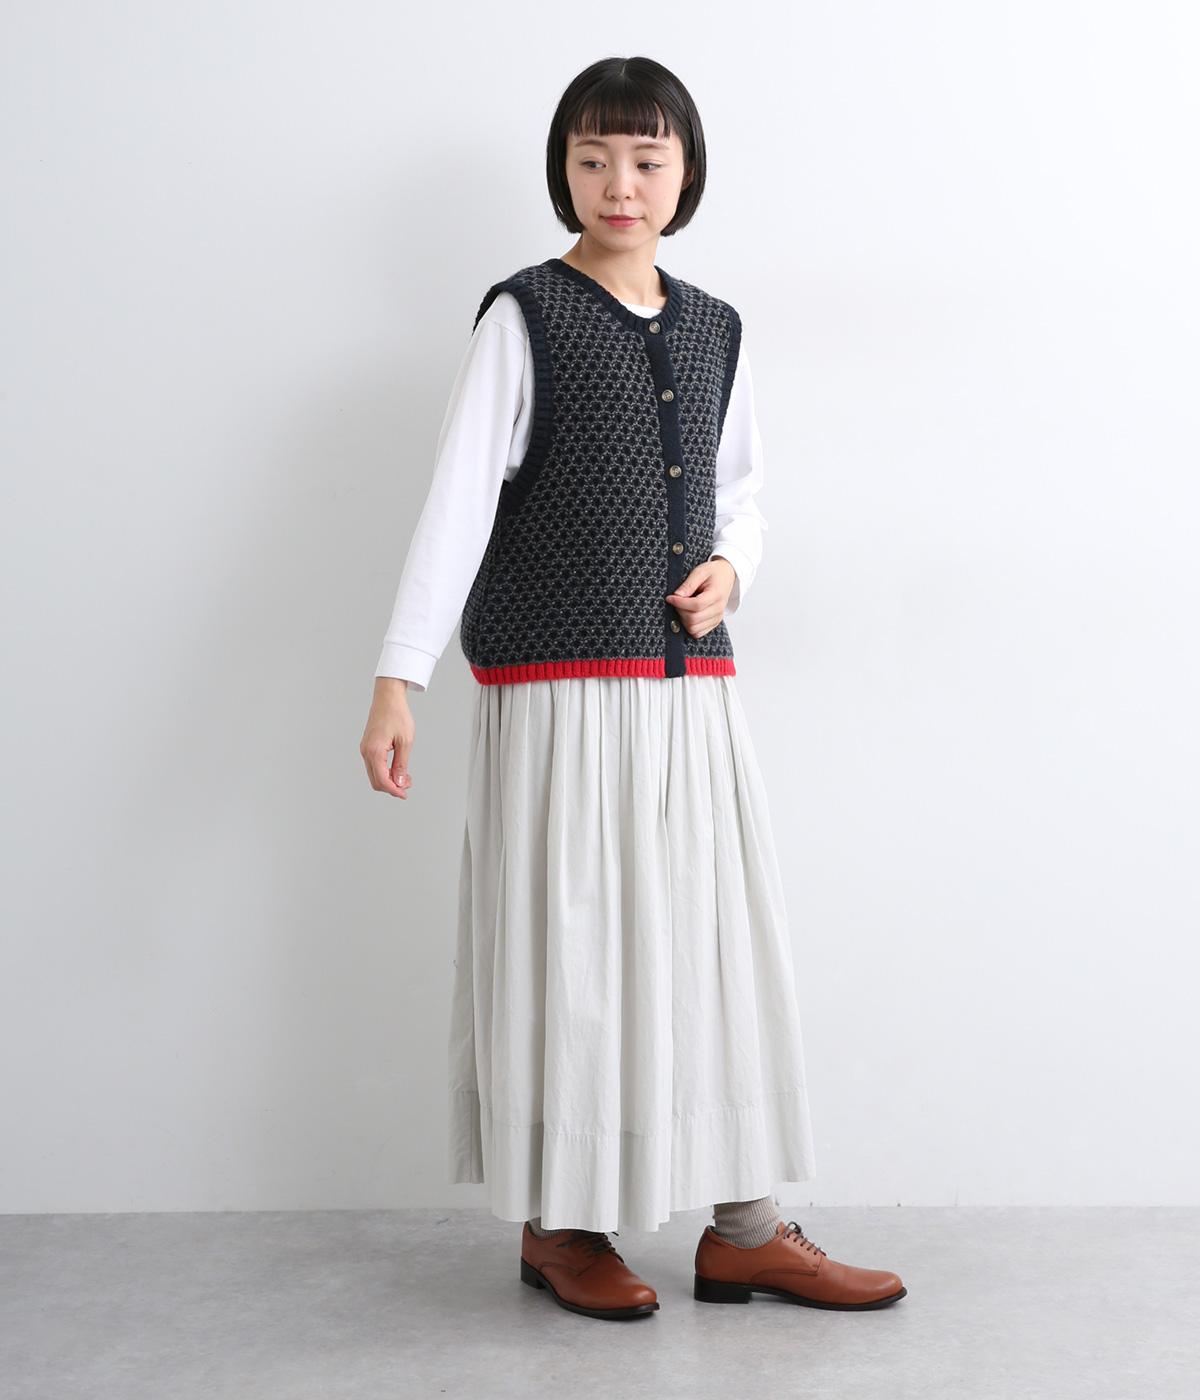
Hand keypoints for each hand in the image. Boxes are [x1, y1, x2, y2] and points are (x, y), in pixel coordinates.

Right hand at [361, 677, 414, 798]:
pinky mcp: (368, 746)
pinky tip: (397, 769)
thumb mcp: (405, 742)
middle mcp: (366, 752)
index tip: (405, 794)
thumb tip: (400, 783)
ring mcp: (365, 749)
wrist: (388, 698)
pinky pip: (374, 766)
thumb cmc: (397, 715)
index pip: (382, 780)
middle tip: (408, 785)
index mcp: (374, 751)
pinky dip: (385, 772)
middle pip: (376, 781)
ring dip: (389, 780)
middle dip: (392, 787)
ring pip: (374, 774)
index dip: (394, 790)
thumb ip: (402, 764)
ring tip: (405, 776)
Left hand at [666, 557, 735, 637]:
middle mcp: (718, 610)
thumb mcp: (700, 572)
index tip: (670, 597)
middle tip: (676, 601)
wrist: (726, 576)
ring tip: (683, 607)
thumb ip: (688, 584)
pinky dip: (689, 626)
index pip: (696, 605)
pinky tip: (688, 614)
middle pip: (693, 619)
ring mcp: (717, 618)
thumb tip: (676, 596)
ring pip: (694, 629)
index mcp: (716, 595)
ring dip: (683, 620)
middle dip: (680, 611)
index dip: (680, 603)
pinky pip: (698, 633)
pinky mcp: (714, 623)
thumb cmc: (713, 573)